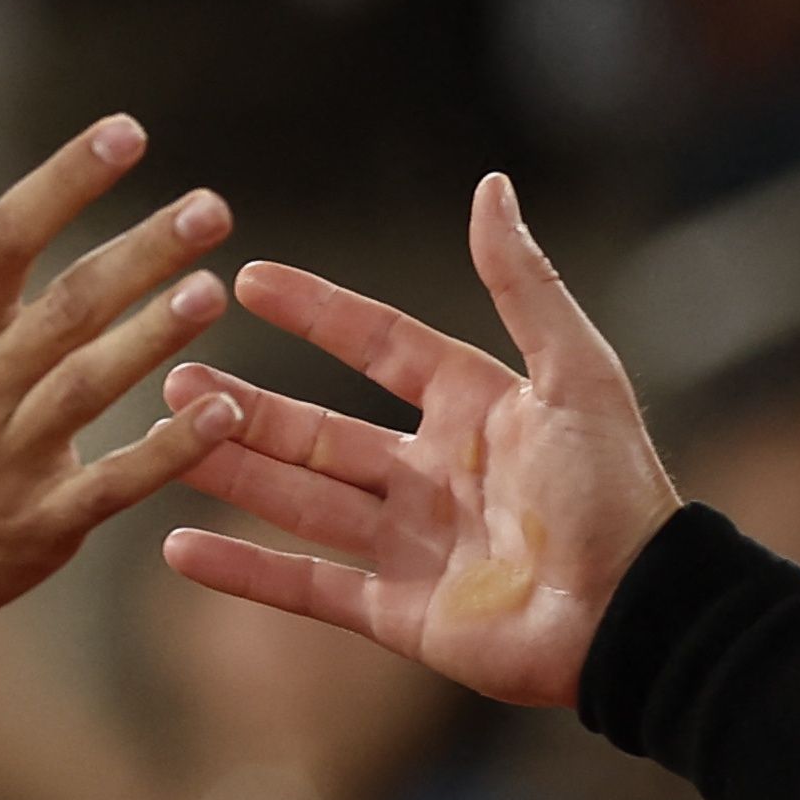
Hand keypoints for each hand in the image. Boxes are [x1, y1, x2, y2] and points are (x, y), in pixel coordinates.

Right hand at [0, 115, 240, 640]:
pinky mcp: (44, 522)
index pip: (3, 239)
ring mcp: (12, 457)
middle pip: (65, 308)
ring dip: (154, 338)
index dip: (64, 183)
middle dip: (139, 254)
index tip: (127, 132)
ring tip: (213, 290)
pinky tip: (226, 410)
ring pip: (90, 387)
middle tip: (210, 208)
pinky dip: (169, 451)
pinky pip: (114, 483)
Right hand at [157, 172, 675, 706]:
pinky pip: (308, 586)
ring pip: (300, 498)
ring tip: (162, 435)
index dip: (317, 313)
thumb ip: (525, 283)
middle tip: (172, 373)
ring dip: (232, 468)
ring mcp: (412, 546)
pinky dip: (244, 570)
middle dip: (246, 402)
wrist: (636, 614)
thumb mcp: (576, 372)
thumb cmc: (616, 491)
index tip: (246, 279)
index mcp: (475, 409)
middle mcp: (433, 473)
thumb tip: (492, 185)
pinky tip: (177, 548)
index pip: (379, 345)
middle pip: (319, 428)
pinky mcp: (400, 614)